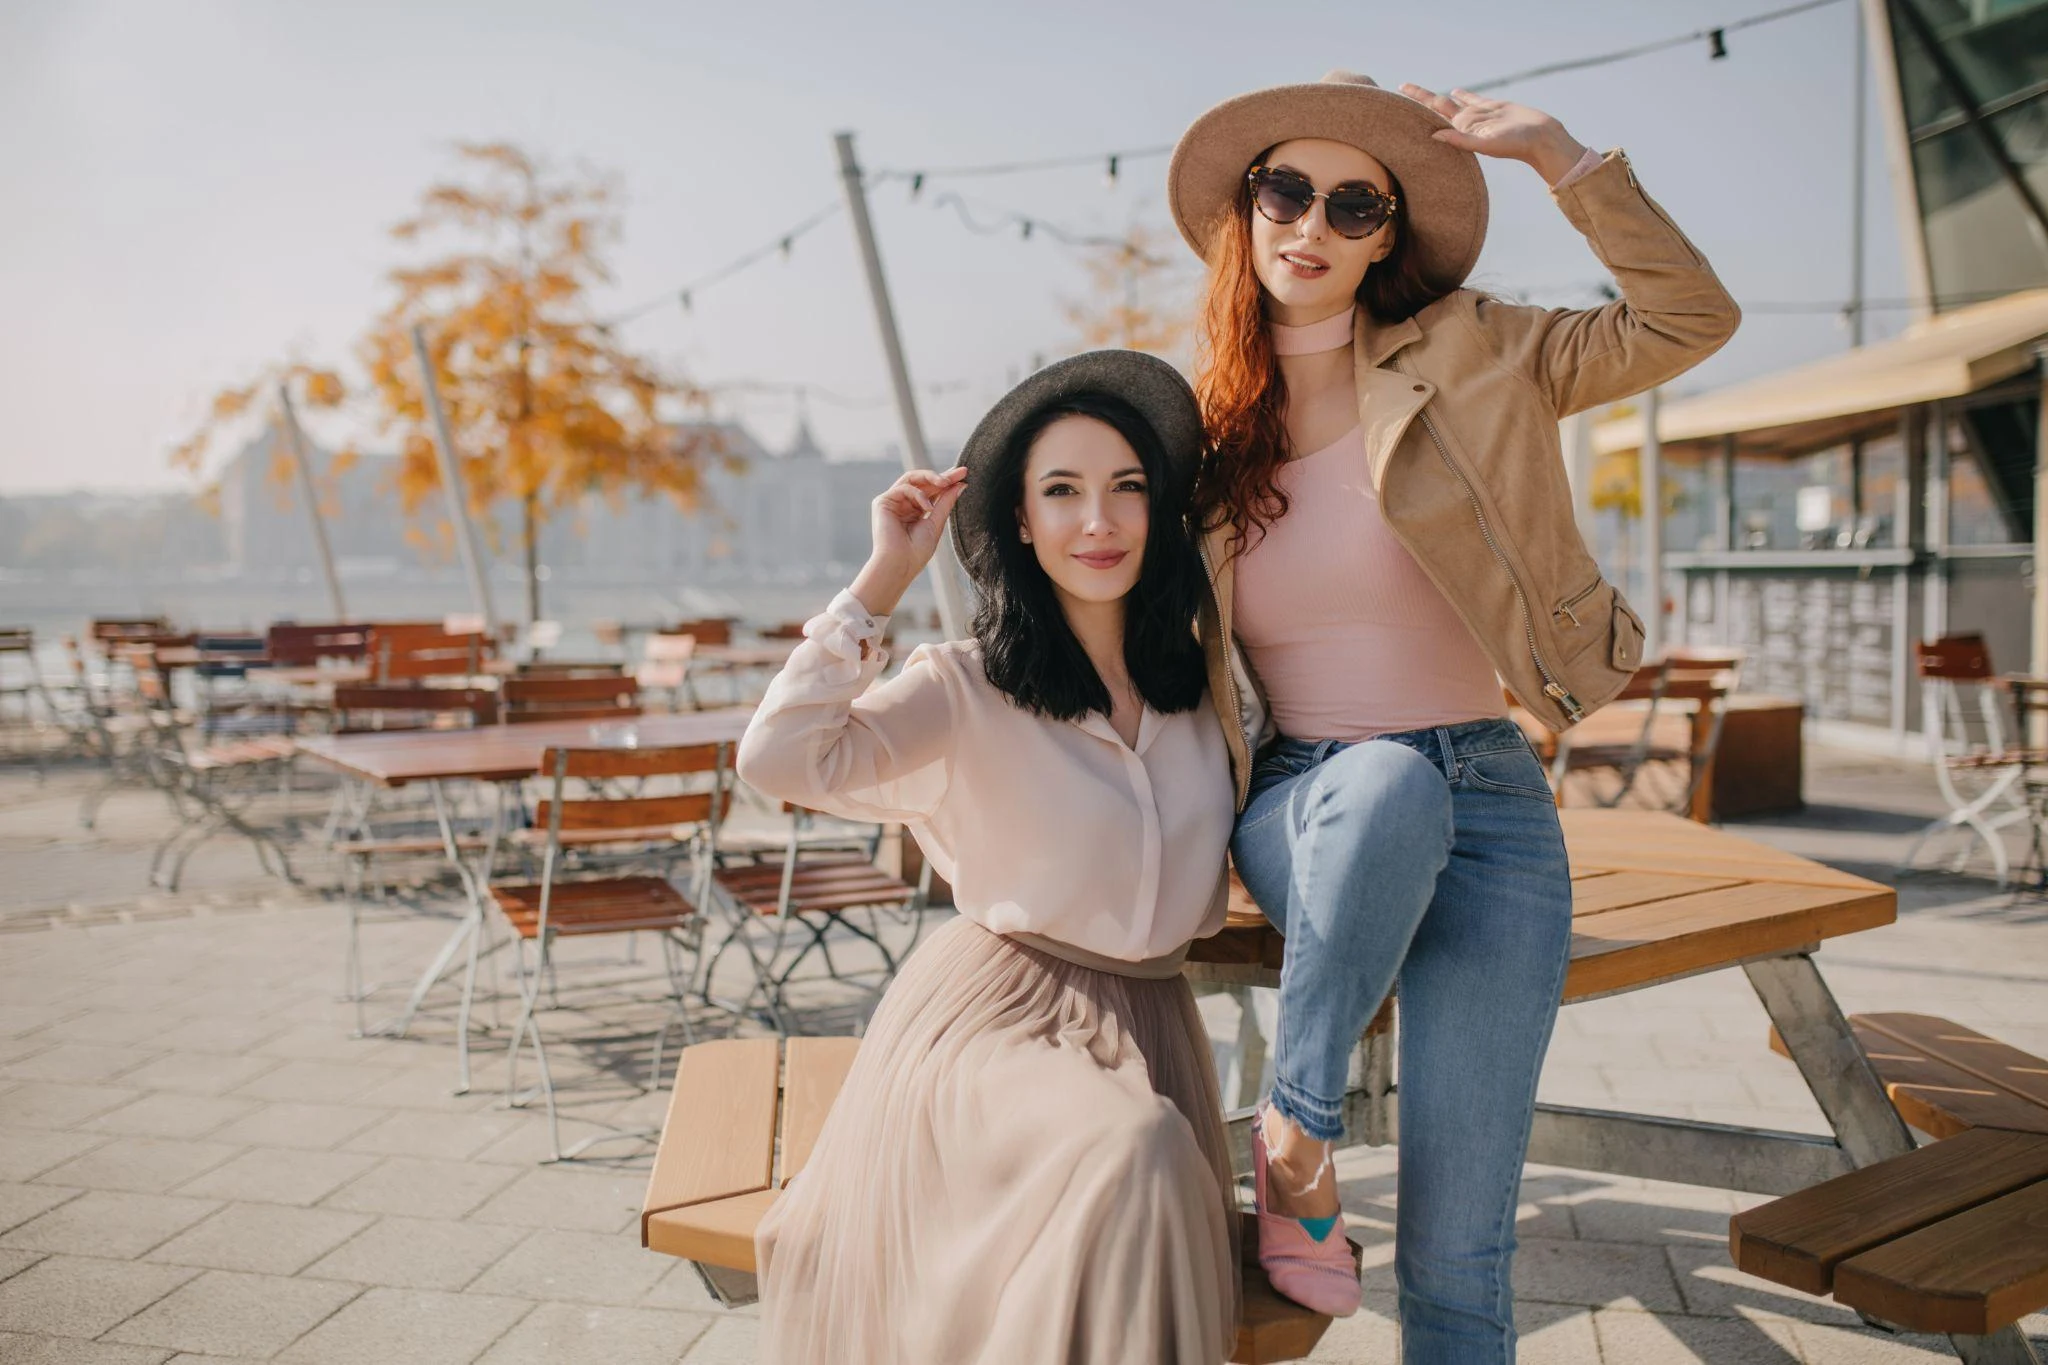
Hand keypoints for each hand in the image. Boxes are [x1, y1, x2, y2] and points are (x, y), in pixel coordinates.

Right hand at [850, 465, 967, 616]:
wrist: (899, 564)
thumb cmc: (916, 551)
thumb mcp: (936, 523)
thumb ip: (946, 502)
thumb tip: (961, 485)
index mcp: (915, 512)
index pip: (932, 491)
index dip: (947, 482)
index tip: (964, 475)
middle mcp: (902, 505)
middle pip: (923, 482)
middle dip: (943, 476)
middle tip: (961, 472)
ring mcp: (892, 502)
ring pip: (912, 478)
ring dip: (931, 478)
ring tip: (946, 482)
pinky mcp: (882, 502)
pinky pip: (904, 488)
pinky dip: (918, 495)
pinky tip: (927, 507)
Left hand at [1399, 84, 1588, 185]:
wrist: (1540, 138)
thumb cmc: (1515, 144)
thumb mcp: (1485, 145)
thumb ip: (1460, 140)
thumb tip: (1434, 135)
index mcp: (1460, 132)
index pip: (1432, 118)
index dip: (1414, 111)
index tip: (1396, 105)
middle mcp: (1465, 123)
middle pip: (1436, 107)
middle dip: (1419, 98)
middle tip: (1401, 87)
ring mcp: (1477, 115)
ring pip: (1451, 102)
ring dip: (1436, 98)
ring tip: (1419, 92)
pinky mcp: (1492, 107)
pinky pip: (1472, 99)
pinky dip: (1462, 94)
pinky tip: (1455, 91)